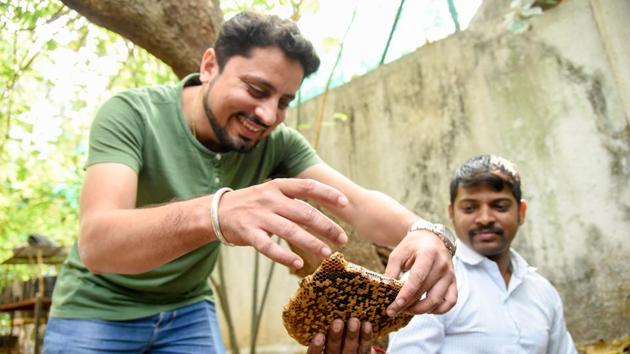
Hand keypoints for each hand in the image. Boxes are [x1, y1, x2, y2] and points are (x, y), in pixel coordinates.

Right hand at [216, 178, 348, 268]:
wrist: (215, 212)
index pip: (307, 186)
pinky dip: (283, 256)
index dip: (327, 193)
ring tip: (327, 253)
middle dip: (326, 226)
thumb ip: (292, 198)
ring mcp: (258, 216)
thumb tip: (324, 205)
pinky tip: (297, 263)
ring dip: (311, 242)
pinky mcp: (247, 233)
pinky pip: (268, 247)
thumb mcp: (270, 193)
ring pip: (290, 230)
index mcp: (277, 186)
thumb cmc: (251, 204)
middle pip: (304, 212)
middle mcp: (269, 199)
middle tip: (342, 239)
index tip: (345, 203)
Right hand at [307, 318, 372, 353]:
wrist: (349, 346)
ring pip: (350, 350)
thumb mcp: (323, 334)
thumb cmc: (331, 335)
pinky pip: (365, 349)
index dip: (316, 347)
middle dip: (336, 337)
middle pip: (333, 351)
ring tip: (354, 321)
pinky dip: (366, 338)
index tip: (319, 335)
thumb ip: (321, 326)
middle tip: (338, 322)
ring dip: (352, 336)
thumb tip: (314, 305)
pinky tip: (367, 325)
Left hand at [384, 230, 456, 315]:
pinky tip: (425, 309)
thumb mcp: (399, 253)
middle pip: (426, 291)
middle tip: (393, 311)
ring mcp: (450, 275)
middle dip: (409, 305)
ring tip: (407, 310)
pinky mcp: (454, 283)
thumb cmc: (413, 246)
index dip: (407, 293)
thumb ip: (392, 270)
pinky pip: (450, 302)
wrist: (432, 237)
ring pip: (438, 300)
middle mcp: (442, 265)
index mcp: (429, 254)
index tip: (396, 304)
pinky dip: (439, 310)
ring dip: (421, 310)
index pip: (418, 278)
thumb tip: (386, 289)